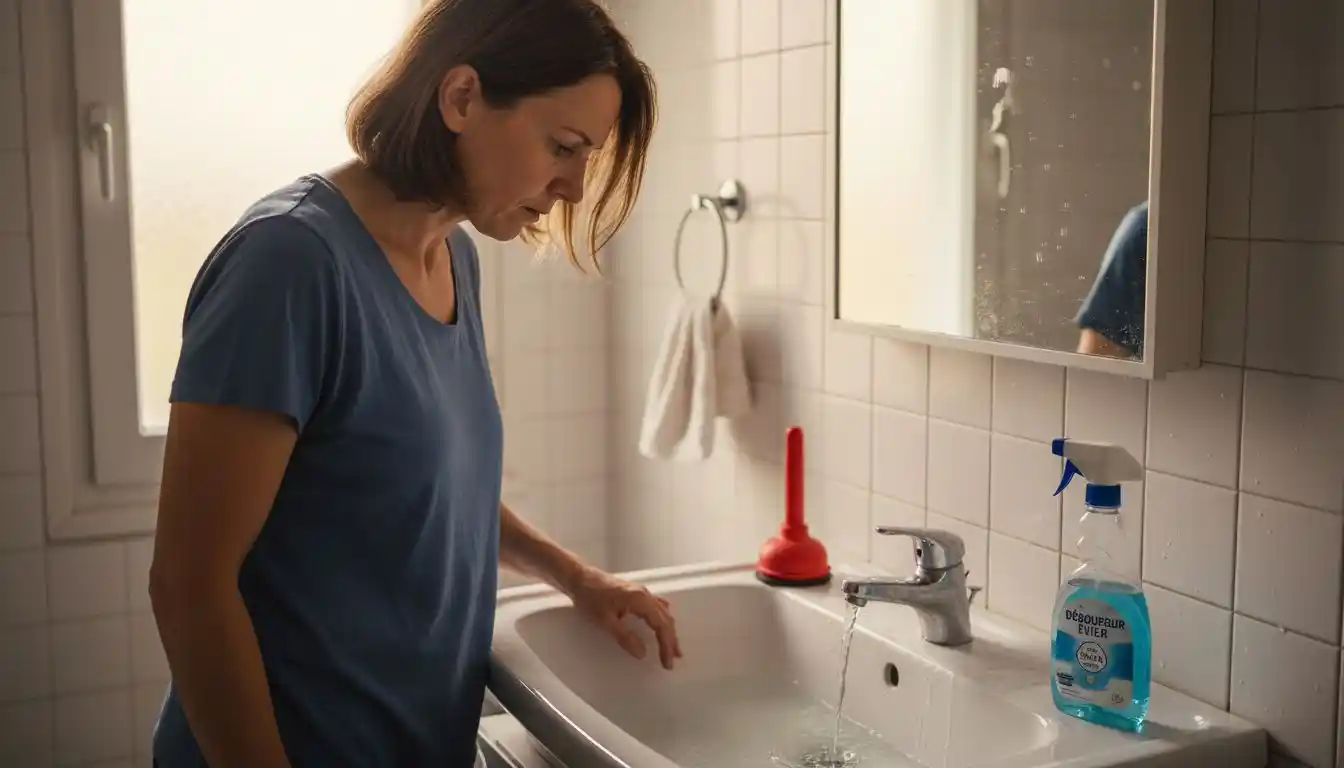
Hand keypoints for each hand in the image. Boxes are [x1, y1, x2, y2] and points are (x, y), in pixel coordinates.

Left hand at [568, 566, 682, 669]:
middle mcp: (645, 595)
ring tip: (672, 647)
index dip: (666, 645)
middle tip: (674, 659)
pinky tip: (660, 625)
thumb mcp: (605, 622)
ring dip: (668, 630)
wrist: (579, 577)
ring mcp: (641, 592)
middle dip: (671, 640)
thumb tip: (643, 654)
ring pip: (662, 613)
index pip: (661, 625)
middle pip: (665, 619)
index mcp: (641, 600)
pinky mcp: (635, 593)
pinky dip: (661, 620)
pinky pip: (656, 607)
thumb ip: (625, 638)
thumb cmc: (590, 598)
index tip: (667, 663)